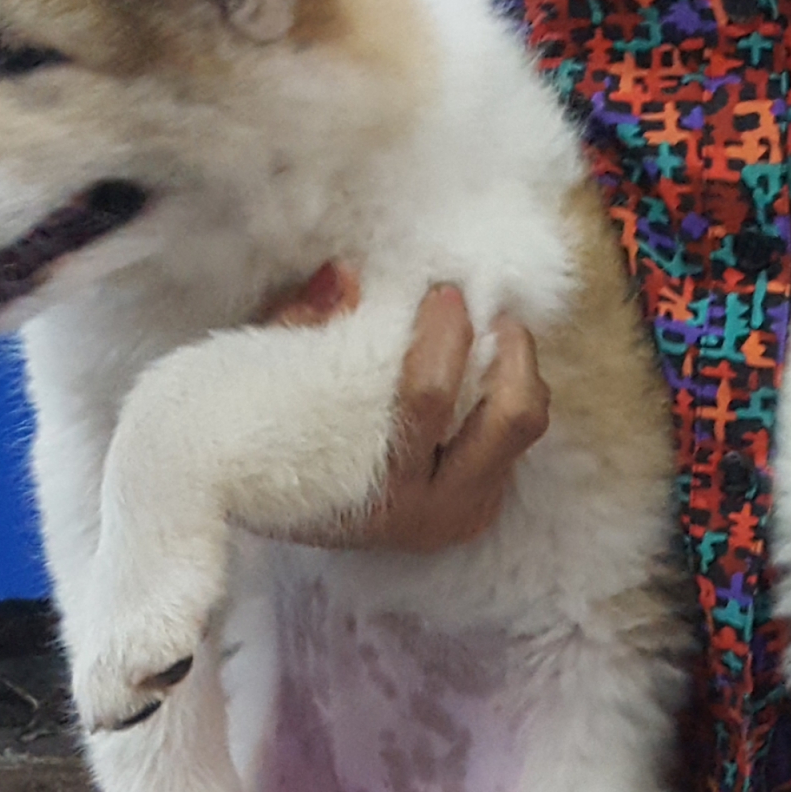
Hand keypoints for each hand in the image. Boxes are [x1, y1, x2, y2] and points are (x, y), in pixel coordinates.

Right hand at [259, 262, 550, 549]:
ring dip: (516, 372)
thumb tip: (346, 277)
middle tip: (491, 310)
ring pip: (527, 426)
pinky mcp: (481, 508)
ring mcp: (463, 514)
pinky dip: (504, 398)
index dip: (444, 336)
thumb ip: (304, 327)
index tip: (443, 293)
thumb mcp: (272, 378)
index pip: (429, 400)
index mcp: (377, 488)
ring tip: (489, 333)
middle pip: (513, 418)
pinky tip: (477, 374)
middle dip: (512, 352)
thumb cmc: (271, 434)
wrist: (263, 504)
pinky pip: (517, 442)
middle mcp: (431, 512)